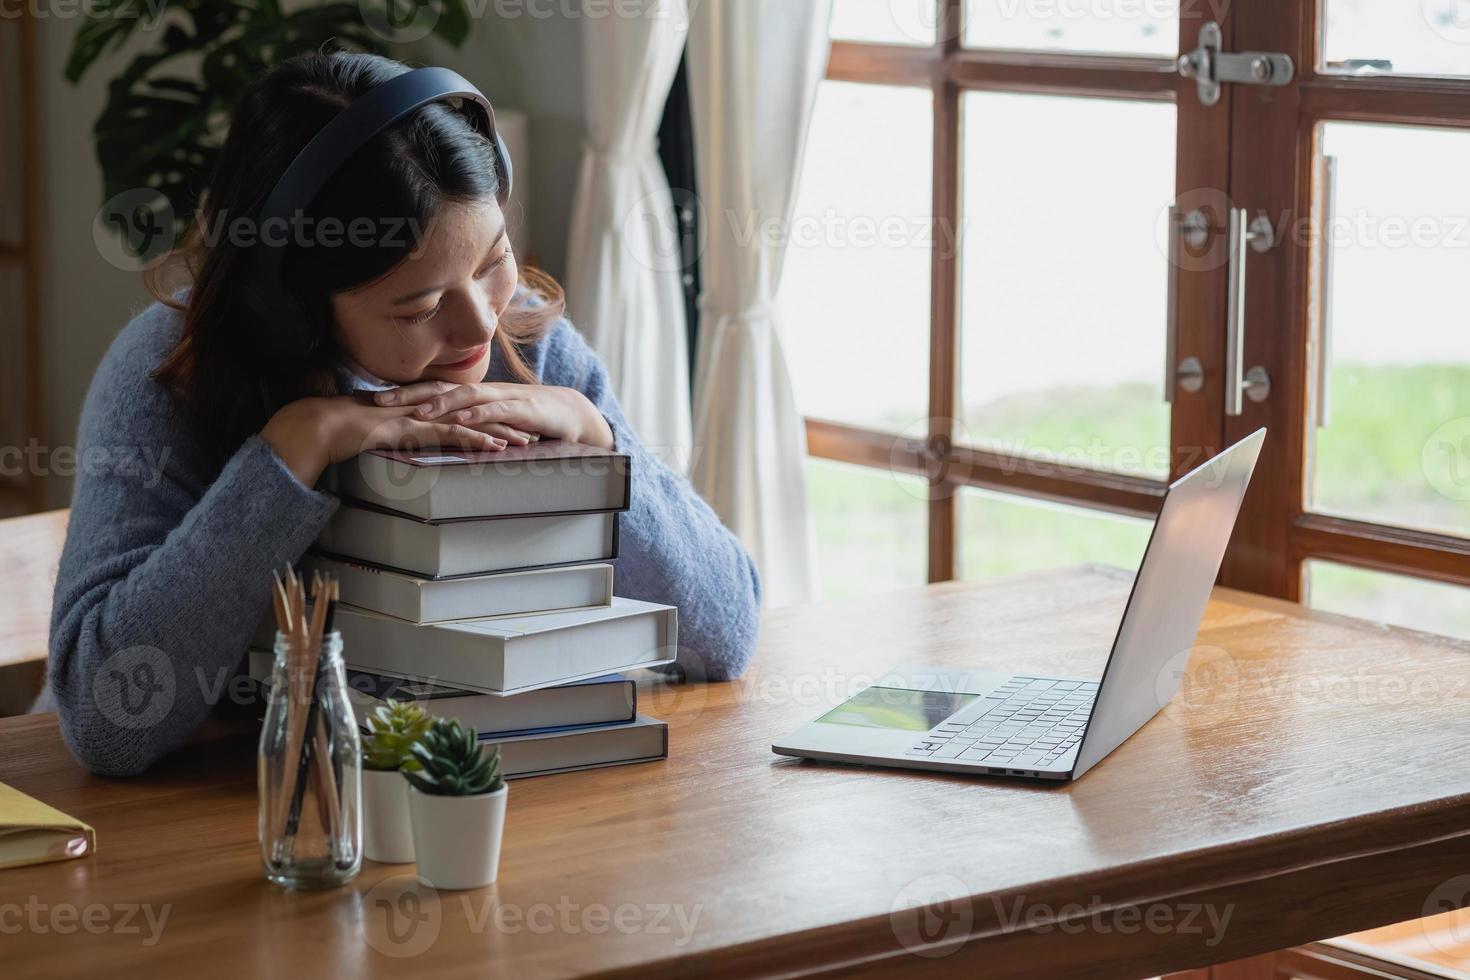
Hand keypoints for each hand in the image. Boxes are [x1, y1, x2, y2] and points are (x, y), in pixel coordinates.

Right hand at [261, 395, 508, 485]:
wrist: (321, 424)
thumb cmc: (344, 429)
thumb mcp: (379, 431)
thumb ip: (396, 433)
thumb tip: (404, 442)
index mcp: (419, 407)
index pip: (462, 410)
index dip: (488, 417)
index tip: (512, 424)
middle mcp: (425, 408)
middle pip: (474, 413)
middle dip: (504, 422)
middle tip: (533, 431)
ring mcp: (420, 416)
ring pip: (470, 422)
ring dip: (500, 431)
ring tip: (526, 440)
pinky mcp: (414, 428)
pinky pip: (451, 435)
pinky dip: (476, 440)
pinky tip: (495, 447)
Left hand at [373, 381, 615, 450]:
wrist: (572, 414)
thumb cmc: (531, 419)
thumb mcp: (494, 421)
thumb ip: (469, 424)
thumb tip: (435, 436)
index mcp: (476, 395)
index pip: (434, 389)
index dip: (404, 393)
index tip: (374, 400)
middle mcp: (486, 392)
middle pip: (442, 387)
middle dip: (409, 394)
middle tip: (378, 402)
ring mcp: (505, 398)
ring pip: (467, 396)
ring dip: (441, 403)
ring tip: (416, 412)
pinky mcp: (525, 410)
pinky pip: (498, 410)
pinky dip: (478, 414)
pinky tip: (461, 420)